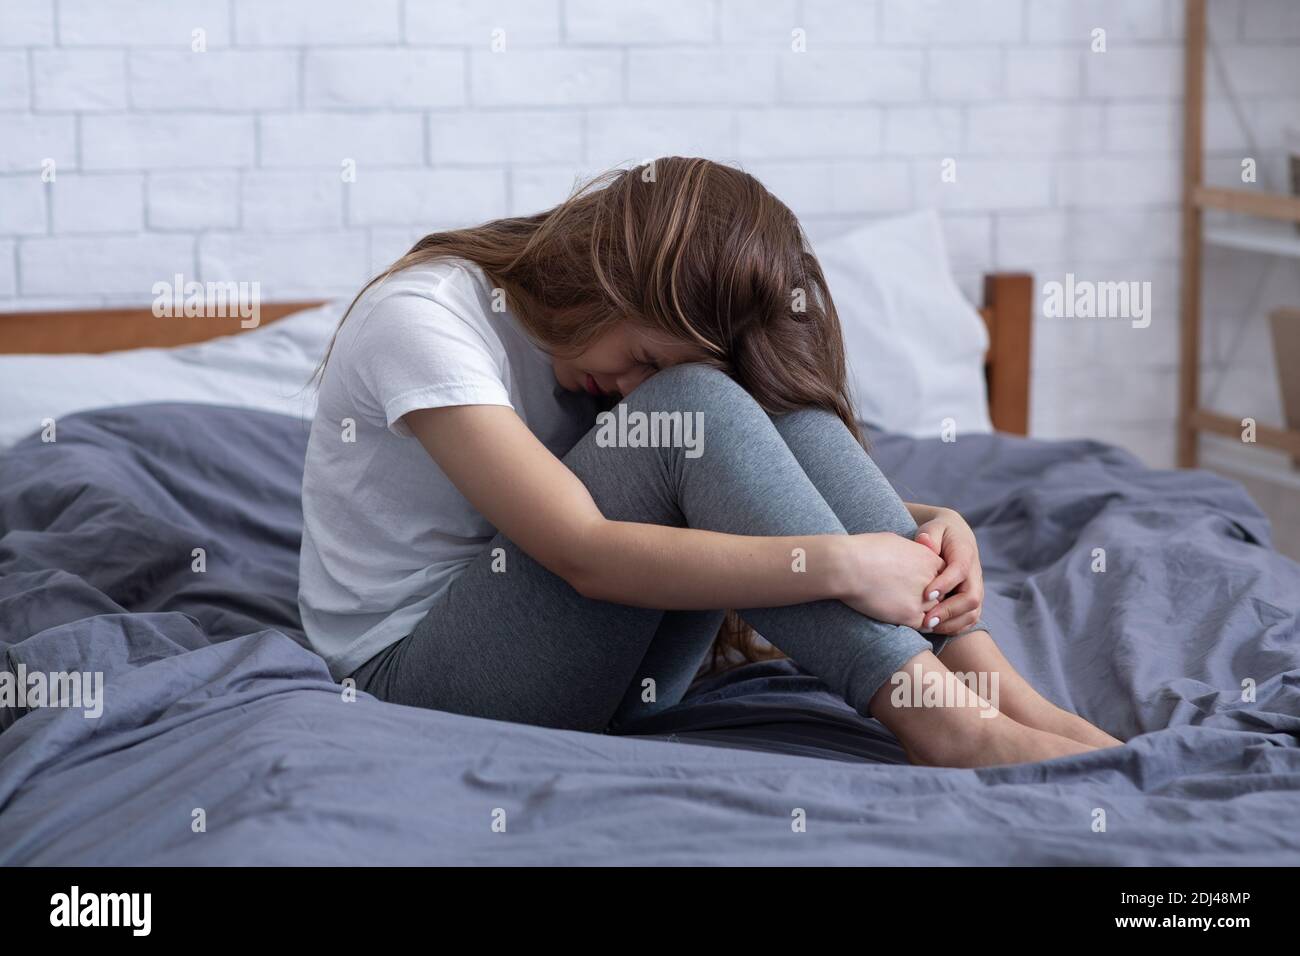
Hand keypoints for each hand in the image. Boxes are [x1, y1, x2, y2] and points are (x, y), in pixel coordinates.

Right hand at [840, 532, 944, 629]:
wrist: (848, 565)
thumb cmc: (866, 549)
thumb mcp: (896, 542)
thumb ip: (911, 553)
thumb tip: (908, 557)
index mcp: (930, 560)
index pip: (946, 575)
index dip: (935, 581)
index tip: (923, 584)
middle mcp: (932, 580)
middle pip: (943, 594)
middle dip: (933, 598)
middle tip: (918, 600)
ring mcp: (923, 599)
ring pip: (936, 612)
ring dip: (927, 613)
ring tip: (912, 611)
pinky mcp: (909, 616)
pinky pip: (925, 626)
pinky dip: (920, 625)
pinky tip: (908, 620)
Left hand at [914, 509, 984, 634]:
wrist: (955, 536)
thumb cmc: (939, 533)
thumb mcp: (933, 528)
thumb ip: (929, 535)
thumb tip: (925, 543)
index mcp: (965, 554)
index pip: (960, 571)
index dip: (946, 584)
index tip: (927, 595)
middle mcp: (975, 574)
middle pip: (971, 597)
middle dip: (949, 611)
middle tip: (926, 620)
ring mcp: (976, 589)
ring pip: (973, 612)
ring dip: (951, 624)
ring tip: (928, 627)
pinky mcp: (971, 600)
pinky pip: (969, 619)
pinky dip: (954, 628)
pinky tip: (934, 629)